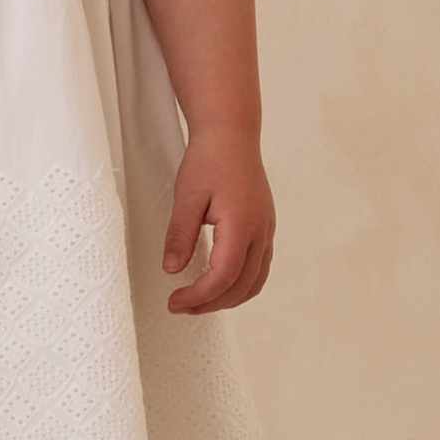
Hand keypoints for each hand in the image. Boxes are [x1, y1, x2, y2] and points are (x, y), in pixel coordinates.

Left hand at [162, 125, 274, 313]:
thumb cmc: (209, 158)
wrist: (231, 133)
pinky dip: (240, 284)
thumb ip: (180, 234)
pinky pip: (258, 269)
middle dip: (210, 303)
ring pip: (254, 282)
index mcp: (242, 225)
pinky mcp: (265, 228)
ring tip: (197, 300)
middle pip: (241, 287)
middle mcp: (261, 233)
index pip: (223, 277)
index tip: (175, 302)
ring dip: (227, 298)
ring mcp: (267, 231)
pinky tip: (218, 282)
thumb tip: (172, 269)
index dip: (199, 296)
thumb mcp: (186, 195)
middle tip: (181, 306)